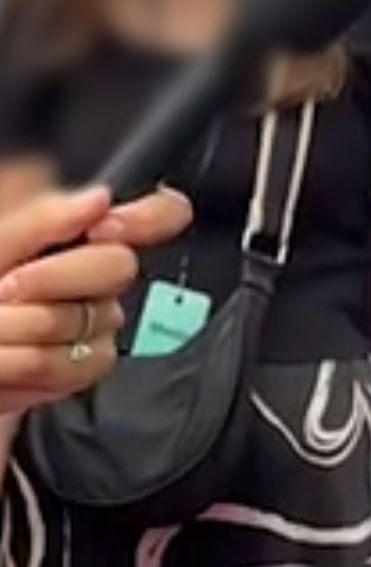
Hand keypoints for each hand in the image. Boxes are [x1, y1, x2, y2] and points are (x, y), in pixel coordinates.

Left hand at [0, 185, 191, 412]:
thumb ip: (45, 218)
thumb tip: (101, 200)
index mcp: (84, 231)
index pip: (158, 214)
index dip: (145, 218)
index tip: (100, 228)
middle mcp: (99, 275)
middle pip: (120, 266)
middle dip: (54, 277)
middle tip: (4, 287)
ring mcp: (98, 322)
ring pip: (91, 319)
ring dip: (24, 323)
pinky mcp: (84, 366)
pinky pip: (75, 364)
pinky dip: (23, 361)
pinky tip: (0, 355)